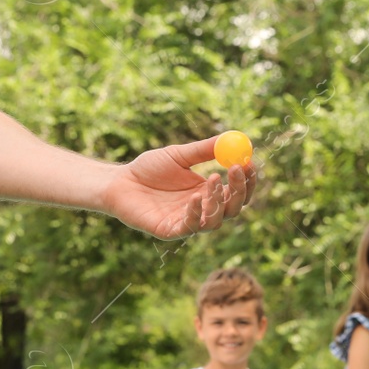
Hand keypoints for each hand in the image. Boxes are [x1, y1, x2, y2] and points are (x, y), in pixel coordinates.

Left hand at [100, 136, 256, 239]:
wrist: (119, 182)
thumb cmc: (148, 169)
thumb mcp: (179, 154)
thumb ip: (204, 149)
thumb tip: (233, 137)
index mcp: (207, 192)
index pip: (236, 191)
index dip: (246, 180)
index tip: (250, 162)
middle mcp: (202, 209)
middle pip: (233, 208)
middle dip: (239, 190)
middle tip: (238, 170)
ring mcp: (187, 222)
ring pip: (216, 220)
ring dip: (219, 201)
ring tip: (212, 178)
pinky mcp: (171, 232)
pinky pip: (191, 227)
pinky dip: (196, 213)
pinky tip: (194, 196)